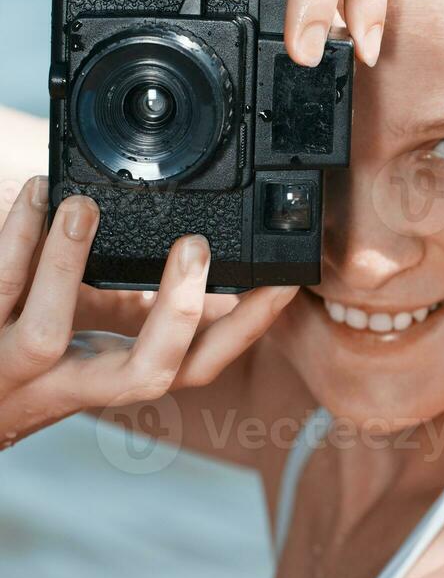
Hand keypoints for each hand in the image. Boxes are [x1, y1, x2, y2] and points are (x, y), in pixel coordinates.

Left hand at [0, 177, 297, 447]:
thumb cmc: (37, 361)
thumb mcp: (103, 341)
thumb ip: (152, 312)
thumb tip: (219, 276)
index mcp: (119, 374)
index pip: (199, 366)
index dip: (248, 329)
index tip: (283, 281)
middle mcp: (78, 384)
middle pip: (146, 375)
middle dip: (178, 312)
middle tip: (196, 246)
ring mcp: (21, 369)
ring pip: (47, 332)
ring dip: (68, 266)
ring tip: (84, 206)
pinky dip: (16, 238)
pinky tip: (38, 193)